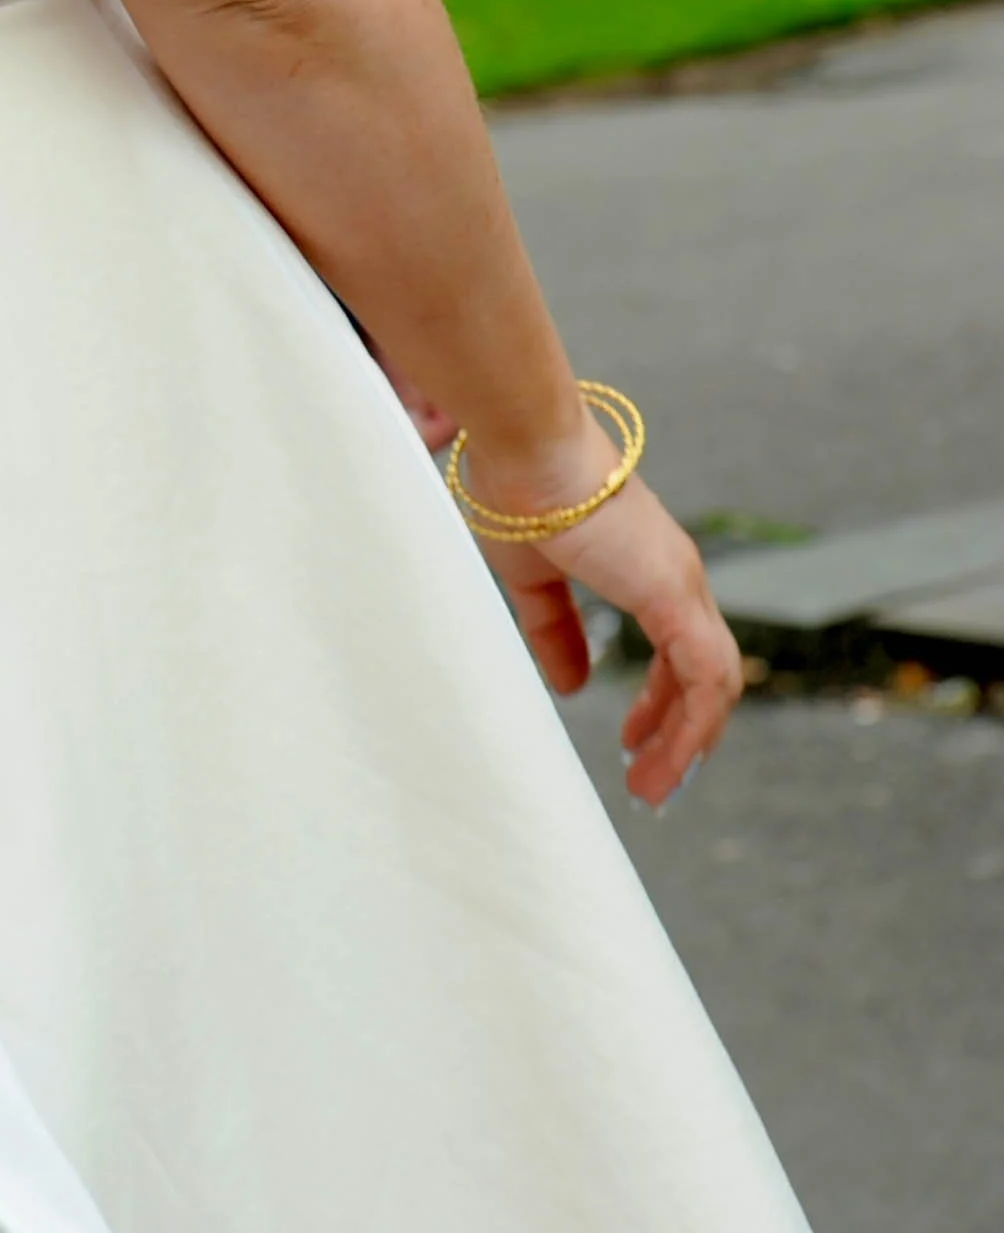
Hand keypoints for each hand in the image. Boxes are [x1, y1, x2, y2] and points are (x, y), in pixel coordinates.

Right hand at [461, 434, 742, 806]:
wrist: (525, 445)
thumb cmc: (518, 489)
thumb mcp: (531, 576)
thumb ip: (554, 629)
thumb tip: (572, 683)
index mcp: (646, 565)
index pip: (678, 647)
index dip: (662, 700)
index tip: (637, 739)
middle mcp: (676, 574)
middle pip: (704, 672)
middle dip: (680, 731)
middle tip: (650, 779)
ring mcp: (682, 583)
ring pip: (714, 681)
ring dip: (688, 742)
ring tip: (652, 788)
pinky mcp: (675, 594)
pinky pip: (705, 676)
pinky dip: (693, 725)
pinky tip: (666, 759)